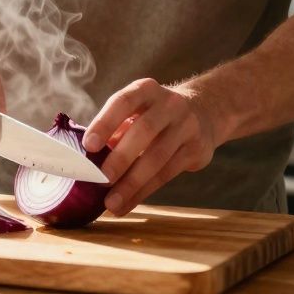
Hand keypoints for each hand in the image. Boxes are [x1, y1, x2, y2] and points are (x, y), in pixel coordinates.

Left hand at [82, 78, 221, 216]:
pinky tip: (127, 203)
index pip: (124, 102)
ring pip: (157, 158)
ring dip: (132, 184)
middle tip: (101, 179)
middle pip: (144, 131)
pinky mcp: (196, 150)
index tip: (89, 145)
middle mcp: (169, 105)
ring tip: (112, 203)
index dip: (105, 123)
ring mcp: (186, 126)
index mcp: (146, 90)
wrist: (204, 112)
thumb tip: (91, 160)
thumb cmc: (155, 115)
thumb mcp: (137, 111)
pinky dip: (144, 192)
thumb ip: (116, 129)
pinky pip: (167, 174)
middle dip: (121, 158)